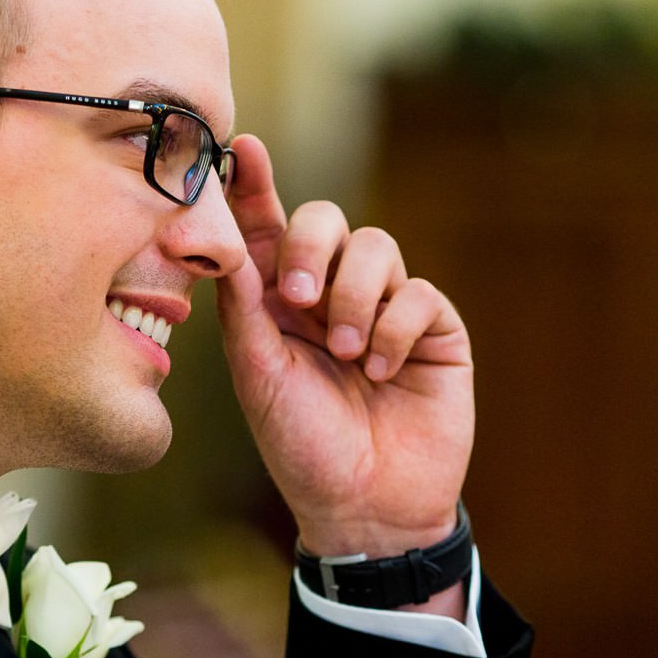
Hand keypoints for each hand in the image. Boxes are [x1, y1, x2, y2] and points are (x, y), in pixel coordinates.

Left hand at [214, 134, 473, 565]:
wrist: (366, 508)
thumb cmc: (302, 448)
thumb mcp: (259, 377)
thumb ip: (245, 309)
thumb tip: (224, 242)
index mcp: (277, 302)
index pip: (266, 228)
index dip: (253, 185)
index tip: (241, 149)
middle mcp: (330, 293)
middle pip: (326, 221)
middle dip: (313, 247)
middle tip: (299, 298)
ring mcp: (384, 307)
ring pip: (376, 247)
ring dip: (354, 298)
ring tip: (346, 354)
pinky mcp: (433, 329)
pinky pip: (417, 293)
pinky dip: (394, 328)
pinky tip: (380, 369)